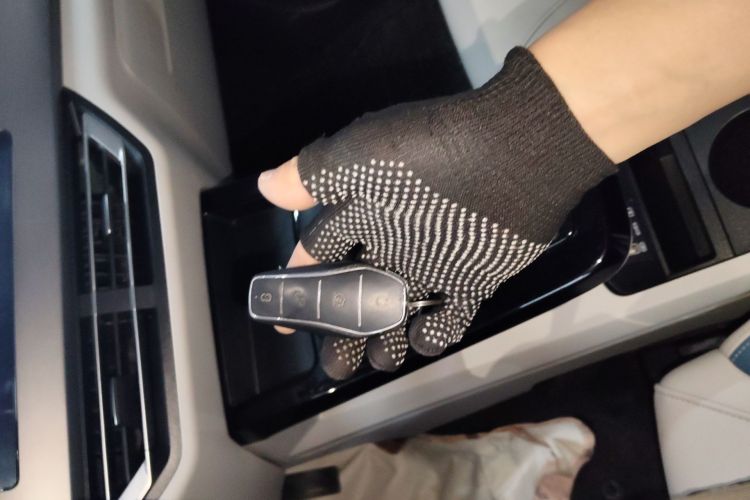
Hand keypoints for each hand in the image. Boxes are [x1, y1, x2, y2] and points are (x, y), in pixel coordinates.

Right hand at [257, 48, 614, 378]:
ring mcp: (432, 262)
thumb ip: (312, 176)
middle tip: (334, 361)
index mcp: (362, 214)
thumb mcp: (359, 158)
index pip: (320, 256)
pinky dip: (435, 333)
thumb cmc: (427, 158)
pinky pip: (449, 316)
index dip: (299, 285)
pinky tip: (422, 342)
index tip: (283, 319)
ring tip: (378, 362)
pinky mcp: (471, 277)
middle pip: (358, 295)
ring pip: (398, 312)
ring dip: (384, 340)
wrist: (510, 156)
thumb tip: (265, 187)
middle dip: (343, 330)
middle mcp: (392, 241)